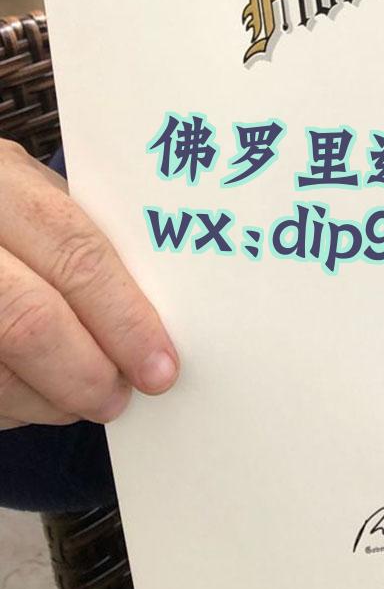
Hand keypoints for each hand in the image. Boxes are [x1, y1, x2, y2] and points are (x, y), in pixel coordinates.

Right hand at [0, 140, 177, 429]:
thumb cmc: (4, 217)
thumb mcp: (34, 199)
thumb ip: (86, 246)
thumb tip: (157, 323)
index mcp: (0, 181)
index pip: (76, 255)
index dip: (125, 319)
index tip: (162, 366)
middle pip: (29, 321)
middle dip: (88, 372)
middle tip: (119, 397)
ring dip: (50, 401)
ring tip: (82, 400)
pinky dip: (12, 407)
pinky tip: (33, 399)